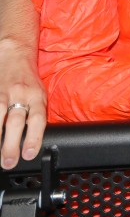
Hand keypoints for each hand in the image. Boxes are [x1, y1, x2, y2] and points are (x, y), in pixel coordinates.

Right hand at [0, 40, 46, 168]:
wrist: (13, 54)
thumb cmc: (28, 80)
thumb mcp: (39, 94)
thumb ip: (36, 114)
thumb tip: (32, 141)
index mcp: (36, 97)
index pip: (38, 119)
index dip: (34, 138)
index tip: (28, 154)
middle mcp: (20, 95)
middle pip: (15, 122)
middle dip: (10, 144)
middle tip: (7, 162)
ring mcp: (2, 93)